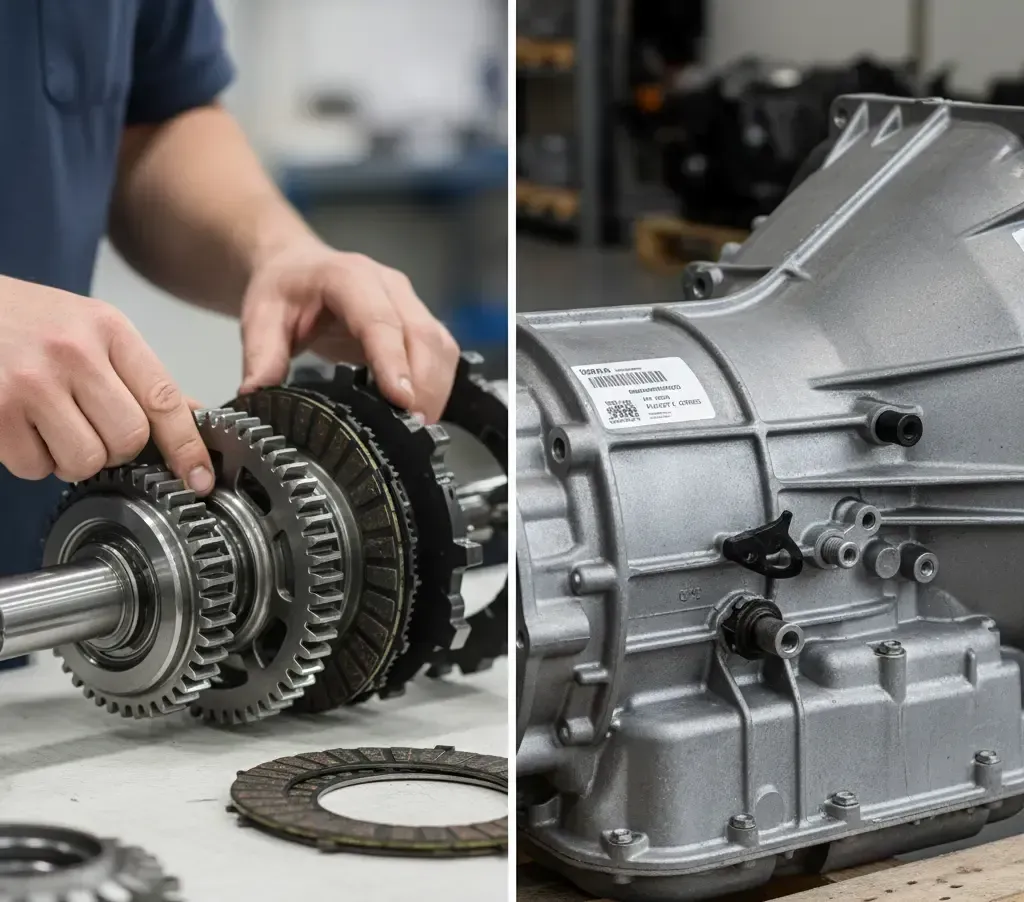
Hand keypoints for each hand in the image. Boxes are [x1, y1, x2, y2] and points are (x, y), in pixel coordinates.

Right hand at [0, 276, 213, 491]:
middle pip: (128, 439)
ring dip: (73, 459)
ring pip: (84, 461)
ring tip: (54, 427)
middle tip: (92, 429)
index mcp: (108, 330)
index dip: (187, 446)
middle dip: (116, 449)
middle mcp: (73, 353)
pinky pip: (34, 467)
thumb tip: (191, 416)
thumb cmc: (26, 321)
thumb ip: (139, 374)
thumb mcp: (91, 328)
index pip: (164, 399)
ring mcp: (30, 382)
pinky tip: (22, 428)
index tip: (199, 477)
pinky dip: (33, 459)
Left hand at [238, 239, 459, 422]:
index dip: (394, 361)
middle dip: (424, 386)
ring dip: (437, 389)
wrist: (296, 265)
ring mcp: (410, 301)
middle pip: (422, 335)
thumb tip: (257, 395)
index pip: (380, 321)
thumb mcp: (260, 317)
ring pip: (440, 345)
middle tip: (413, 429)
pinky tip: (423, 411)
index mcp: (348, 277)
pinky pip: (442, 352)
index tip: (402, 400)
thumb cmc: (283, 288)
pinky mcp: (420, 320)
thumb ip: (261, 355)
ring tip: (420, 427)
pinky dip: (438, 385)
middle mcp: (389, 285)